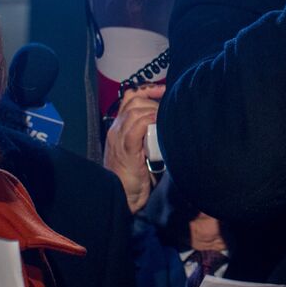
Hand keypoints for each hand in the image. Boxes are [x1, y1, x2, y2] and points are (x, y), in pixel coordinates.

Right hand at [105, 83, 164, 213]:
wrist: (124, 196)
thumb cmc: (135, 176)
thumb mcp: (140, 150)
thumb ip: (147, 135)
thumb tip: (169, 123)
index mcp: (118, 128)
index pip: (130, 98)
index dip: (147, 89)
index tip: (164, 90)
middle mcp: (116, 130)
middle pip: (134, 101)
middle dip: (154, 100)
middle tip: (168, 111)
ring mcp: (119, 139)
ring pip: (135, 112)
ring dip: (153, 111)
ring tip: (165, 119)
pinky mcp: (126, 150)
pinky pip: (135, 128)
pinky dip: (148, 121)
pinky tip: (158, 122)